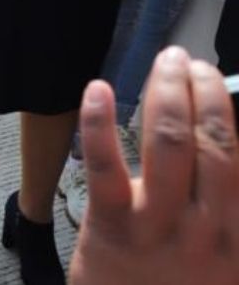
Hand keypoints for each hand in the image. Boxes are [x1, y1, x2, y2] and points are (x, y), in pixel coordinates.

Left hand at [70, 47, 238, 284]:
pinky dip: (100, 123)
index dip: (230, 110)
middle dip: (205, 90)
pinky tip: (99, 88)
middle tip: (192, 61)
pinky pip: (104, 167)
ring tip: (167, 61)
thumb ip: (227, 208)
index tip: (218, 79)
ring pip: (169, 143)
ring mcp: (157, 228)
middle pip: (214, 143)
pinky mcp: (108, 228)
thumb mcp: (223, 263)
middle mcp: (208, 231)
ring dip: (167, 92)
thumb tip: (228, 144)